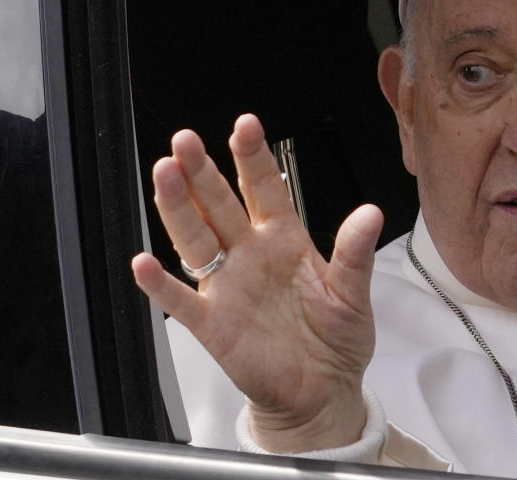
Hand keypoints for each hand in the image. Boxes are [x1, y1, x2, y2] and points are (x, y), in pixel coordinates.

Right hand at [131, 114, 382, 451]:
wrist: (320, 391)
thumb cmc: (336, 340)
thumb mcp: (353, 294)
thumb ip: (355, 254)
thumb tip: (371, 214)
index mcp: (285, 239)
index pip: (265, 188)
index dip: (254, 157)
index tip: (246, 125)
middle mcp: (250, 254)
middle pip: (220, 205)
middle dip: (203, 172)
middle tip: (186, 141)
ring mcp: (227, 286)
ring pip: (196, 239)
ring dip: (179, 209)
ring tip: (165, 175)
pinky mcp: (211, 323)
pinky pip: (181, 300)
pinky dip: (161, 284)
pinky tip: (145, 262)